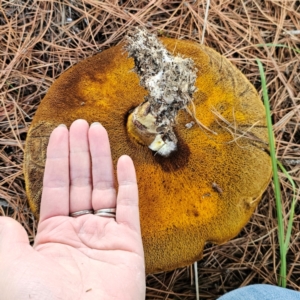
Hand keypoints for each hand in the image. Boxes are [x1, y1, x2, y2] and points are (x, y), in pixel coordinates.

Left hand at [0, 119, 144, 299]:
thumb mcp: (10, 264)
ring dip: (101, 158)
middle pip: (81, 180)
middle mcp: (79, 230)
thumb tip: (4, 216)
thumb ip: (6, 238)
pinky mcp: (129, 242)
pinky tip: (124, 162)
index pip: (57, 185)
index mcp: (52, 233)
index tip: (61, 132)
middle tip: (83, 123)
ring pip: (104, 186)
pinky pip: (129, 206)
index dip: (59, 158)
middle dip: (81, 150)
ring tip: (99, 131)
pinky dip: (128, 183)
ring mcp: (106, 234)